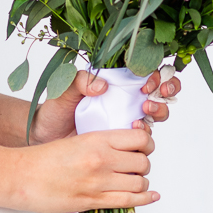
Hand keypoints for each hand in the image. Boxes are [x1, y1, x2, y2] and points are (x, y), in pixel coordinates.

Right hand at [8, 126, 158, 212]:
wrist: (21, 176)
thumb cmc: (44, 159)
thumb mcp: (77, 140)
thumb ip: (102, 143)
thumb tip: (125, 148)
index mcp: (97, 139)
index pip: (140, 138)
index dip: (146, 143)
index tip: (142, 147)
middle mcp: (101, 159)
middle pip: (143, 161)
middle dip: (143, 164)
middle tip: (135, 166)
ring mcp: (98, 182)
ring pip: (139, 182)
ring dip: (141, 182)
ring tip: (133, 181)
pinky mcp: (92, 201)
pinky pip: (129, 201)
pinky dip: (144, 199)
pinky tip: (150, 196)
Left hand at [28, 69, 182, 143]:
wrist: (46, 139)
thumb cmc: (55, 111)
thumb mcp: (64, 90)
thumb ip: (80, 81)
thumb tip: (102, 86)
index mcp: (116, 82)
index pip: (146, 71)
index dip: (156, 75)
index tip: (147, 83)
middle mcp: (126, 99)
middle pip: (160, 91)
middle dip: (167, 89)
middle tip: (155, 96)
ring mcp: (126, 119)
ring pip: (157, 113)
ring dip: (159, 111)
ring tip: (143, 114)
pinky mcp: (123, 141)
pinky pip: (142, 138)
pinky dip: (145, 135)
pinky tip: (135, 132)